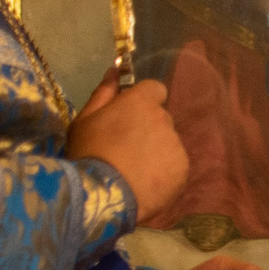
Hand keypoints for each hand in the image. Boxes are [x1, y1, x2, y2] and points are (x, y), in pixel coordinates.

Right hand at [67, 78, 188, 221]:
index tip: (129, 115)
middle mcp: (165, 120)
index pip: (155, 89)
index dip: (143, 101)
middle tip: (126, 149)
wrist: (104, 198)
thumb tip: (115, 71)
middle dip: (148, 128)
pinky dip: (164, 172)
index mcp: (142, 103)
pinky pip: (175, 166)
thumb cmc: (89, 154)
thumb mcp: (85, 120)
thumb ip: (104, 93)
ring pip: (169, 143)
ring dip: (156, 151)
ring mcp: (177, 146)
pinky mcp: (183, 171)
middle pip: (161, 118)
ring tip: (134, 170)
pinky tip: (145, 183)